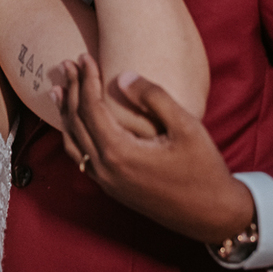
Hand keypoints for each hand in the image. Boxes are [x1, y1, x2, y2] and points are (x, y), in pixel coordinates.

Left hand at [58, 54, 254, 243]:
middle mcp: (105, 169)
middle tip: (68, 64)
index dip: (86, 79)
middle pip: (77, 122)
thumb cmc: (203, 168)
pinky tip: (74, 125)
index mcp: (119, 152)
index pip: (91, 107)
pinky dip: (73, 136)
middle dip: (72, 90)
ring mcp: (106, 182)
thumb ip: (154, 98)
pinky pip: (81, 158)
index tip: (84, 56)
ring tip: (59, 90)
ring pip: (73, 142)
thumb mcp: (186, 127)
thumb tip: (123, 76)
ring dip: (66, 114)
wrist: (213, 215)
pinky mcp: (112, 188)